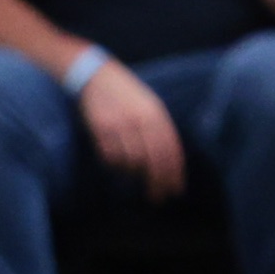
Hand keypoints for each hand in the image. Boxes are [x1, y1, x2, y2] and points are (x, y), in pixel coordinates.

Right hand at [72, 55, 185, 198]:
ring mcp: (119, 125)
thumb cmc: (128, 94)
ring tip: (136, 175)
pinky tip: (117, 163)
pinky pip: (110, 156)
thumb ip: (159, 129)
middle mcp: (140, 120)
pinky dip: (115, 164)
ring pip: (131, 161)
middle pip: (153, 159)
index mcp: (157, 114)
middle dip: (158, 181)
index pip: (170, 149)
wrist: (98, 76)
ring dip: (135, 173)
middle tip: (160, 197)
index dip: (174, 172)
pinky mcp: (99, 129)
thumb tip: (169, 159)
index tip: (176, 189)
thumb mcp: (150, 106)